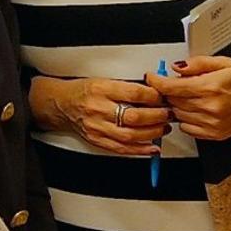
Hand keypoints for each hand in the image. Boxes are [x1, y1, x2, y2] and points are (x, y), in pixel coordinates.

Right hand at [29, 75, 169, 155]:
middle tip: (168, 114)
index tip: (163, 97)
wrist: (62, 104)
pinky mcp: (98, 140)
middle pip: (135, 116)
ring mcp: (98, 127)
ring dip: (153, 133)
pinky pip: (123, 149)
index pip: (134, 93)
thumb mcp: (103, 81)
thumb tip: (154, 93)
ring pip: (132, 135)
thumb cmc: (84, 91)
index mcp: (101, 89)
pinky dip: (141, 150)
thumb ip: (127, 88)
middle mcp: (99, 108)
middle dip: (158, 116)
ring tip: (163, 128)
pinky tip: (152, 147)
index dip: (154, 96)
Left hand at [146, 56, 230, 141]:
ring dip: (176, 105)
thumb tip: (176, 67)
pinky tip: (195, 109)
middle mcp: (211, 107)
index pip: (172, 88)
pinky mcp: (215, 134)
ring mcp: (213, 123)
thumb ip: (197, 63)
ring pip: (177, 115)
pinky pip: (187, 128)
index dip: (156, 82)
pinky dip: (185, 119)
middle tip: (173, 84)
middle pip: (172, 101)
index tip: (151, 77)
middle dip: (167, 92)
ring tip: (188, 96)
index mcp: (211, 87)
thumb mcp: (223, 62)